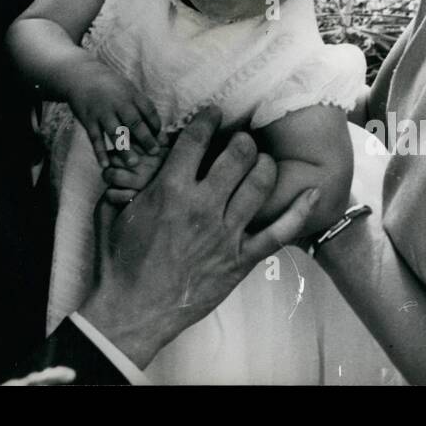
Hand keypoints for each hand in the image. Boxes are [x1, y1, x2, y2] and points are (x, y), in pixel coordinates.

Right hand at [67, 62, 162, 166]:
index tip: (161, 139)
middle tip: (155, 153)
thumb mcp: (128, 89)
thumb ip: (141, 106)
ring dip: (124, 149)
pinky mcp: (88, 120)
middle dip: (145, 138)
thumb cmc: (110, 87)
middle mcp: (118, 103)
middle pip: (134, 122)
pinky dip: (100, 152)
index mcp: (131, 94)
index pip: (148, 110)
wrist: (81, 76)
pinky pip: (95, 138)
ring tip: (133, 164)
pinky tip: (105, 165)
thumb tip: (157, 128)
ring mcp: (102, 112)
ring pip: (115, 133)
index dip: (156, 125)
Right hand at [76, 107, 320, 368]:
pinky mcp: (241, 259)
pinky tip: (313, 193)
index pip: (196, 140)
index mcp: (170, 190)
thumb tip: (131, 162)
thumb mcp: (113, 211)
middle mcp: (203, 206)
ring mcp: (226, 233)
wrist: (133, 310)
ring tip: (262, 160)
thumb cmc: (118, 262)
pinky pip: (279, 232)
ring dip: (264, 165)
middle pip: (237, 155)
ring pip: (260, 184)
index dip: (208, 119)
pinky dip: (300, 211)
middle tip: (241, 139)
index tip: (213, 114)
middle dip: (242, 140)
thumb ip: (125, 181)